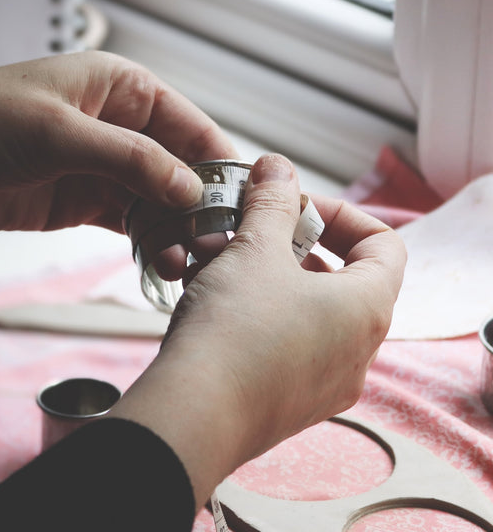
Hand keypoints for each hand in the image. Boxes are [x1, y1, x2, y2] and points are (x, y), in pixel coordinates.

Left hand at [0, 51, 235, 252]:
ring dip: (176, 229)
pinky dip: (147, 240)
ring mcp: (97, 165)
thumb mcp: (58, 133)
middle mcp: (116, 124)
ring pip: (156, 199)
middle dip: (200, 204)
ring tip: (191, 263)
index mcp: (118, 87)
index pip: (189, 124)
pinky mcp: (77, 201)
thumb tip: (194, 189)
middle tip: (219, 247)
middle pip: (179, 166)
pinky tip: (162, 261)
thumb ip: (130, 160)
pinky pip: (127, 221)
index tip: (248, 205)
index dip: (220, 162)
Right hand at [109, 153, 405, 508]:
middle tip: (251, 230)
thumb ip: (273, 201)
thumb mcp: (255, 248)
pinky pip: (286, 342)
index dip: (340, 212)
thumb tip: (277, 166)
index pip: (384, 244)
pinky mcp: (290, 400)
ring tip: (219, 261)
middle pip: (343, 276)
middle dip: (292, 242)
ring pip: (307, 309)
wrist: (194, 412)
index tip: (293, 205)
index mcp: (366, 309)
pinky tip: (212, 298)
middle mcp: (358, 351)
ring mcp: (325, 383)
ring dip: (268, 275)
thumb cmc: (235, 329)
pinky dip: (258, 311)